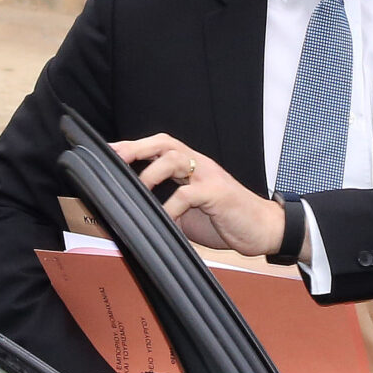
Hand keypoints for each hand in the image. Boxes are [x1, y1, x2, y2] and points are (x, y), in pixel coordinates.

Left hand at [111, 134, 288, 257]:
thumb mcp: (189, 214)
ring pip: (175, 159)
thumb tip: (135, 217)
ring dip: (151, 173)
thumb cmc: (227, 220)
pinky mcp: (218, 194)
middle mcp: (200, 165)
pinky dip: (171, 206)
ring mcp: (210, 177)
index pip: (158, 147)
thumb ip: (166, 209)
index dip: (133, 148)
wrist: (265, 229)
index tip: (107, 154)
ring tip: (138, 190)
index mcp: (192, 166)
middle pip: (164, 143)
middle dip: (136, 149)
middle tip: (114, 160)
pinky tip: (163, 219)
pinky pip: (188, 194)